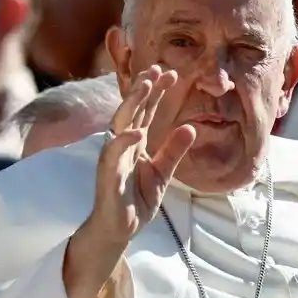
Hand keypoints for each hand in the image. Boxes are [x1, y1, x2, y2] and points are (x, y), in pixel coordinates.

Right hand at [83, 66, 195, 252]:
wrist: (121, 229)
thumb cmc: (137, 199)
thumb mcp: (163, 172)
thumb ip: (174, 150)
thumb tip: (191, 127)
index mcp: (134, 142)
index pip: (145, 111)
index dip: (156, 92)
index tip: (171, 73)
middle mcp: (121, 144)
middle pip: (132, 110)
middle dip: (143, 89)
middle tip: (157, 68)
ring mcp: (112, 157)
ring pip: (120, 124)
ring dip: (131, 104)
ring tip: (145, 85)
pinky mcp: (107, 175)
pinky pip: (113, 154)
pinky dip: (124, 142)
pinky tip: (137, 132)